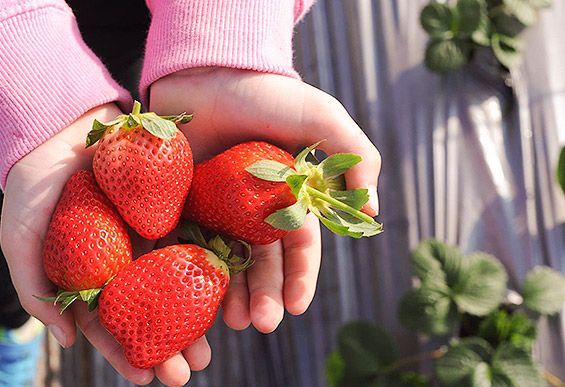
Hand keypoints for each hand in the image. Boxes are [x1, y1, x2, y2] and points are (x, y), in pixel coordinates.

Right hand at [0, 104, 208, 385]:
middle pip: (152, 310)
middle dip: (169, 345)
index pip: (111, 323)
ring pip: (179, 282)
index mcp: (94, 273)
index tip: (144, 380)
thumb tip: (64, 340)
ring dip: (196, 316)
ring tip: (211, 345)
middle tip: (187, 373)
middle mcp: (129, 259)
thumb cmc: (36, 183)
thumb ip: (36, 287)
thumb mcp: (20, 235)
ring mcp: (154, 234)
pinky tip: (226, 289)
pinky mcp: (176, 208)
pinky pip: (196, 239)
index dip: (126, 353)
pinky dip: (210, 264)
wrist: (67, 127)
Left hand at [149, 67, 380, 332]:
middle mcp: (253, 211)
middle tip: (260, 323)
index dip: (300, 277)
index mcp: (288, 198)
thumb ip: (356, 158)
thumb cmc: (267, 94)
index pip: (298, 246)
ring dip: (229, 296)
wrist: (207, 73)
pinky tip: (190, 299)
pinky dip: (187, 274)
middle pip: (261, 263)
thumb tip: (371, 211)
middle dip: (264, 295)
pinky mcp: (181, 204)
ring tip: (231, 321)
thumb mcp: (322, 118)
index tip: (297, 305)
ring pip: (225, 263)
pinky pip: (184, 245)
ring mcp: (216, 210)